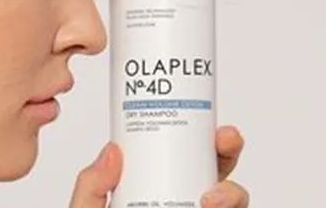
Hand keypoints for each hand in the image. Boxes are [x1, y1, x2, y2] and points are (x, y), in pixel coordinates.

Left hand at [66, 125, 250, 207]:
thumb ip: (91, 187)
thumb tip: (112, 151)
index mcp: (156, 188)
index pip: (184, 156)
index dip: (202, 137)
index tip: (209, 126)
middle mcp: (184, 204)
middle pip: (217, 172)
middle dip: (229, 152)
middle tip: (223, 141)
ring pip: (234, 203)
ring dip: (234, 193)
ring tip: (211, 200)